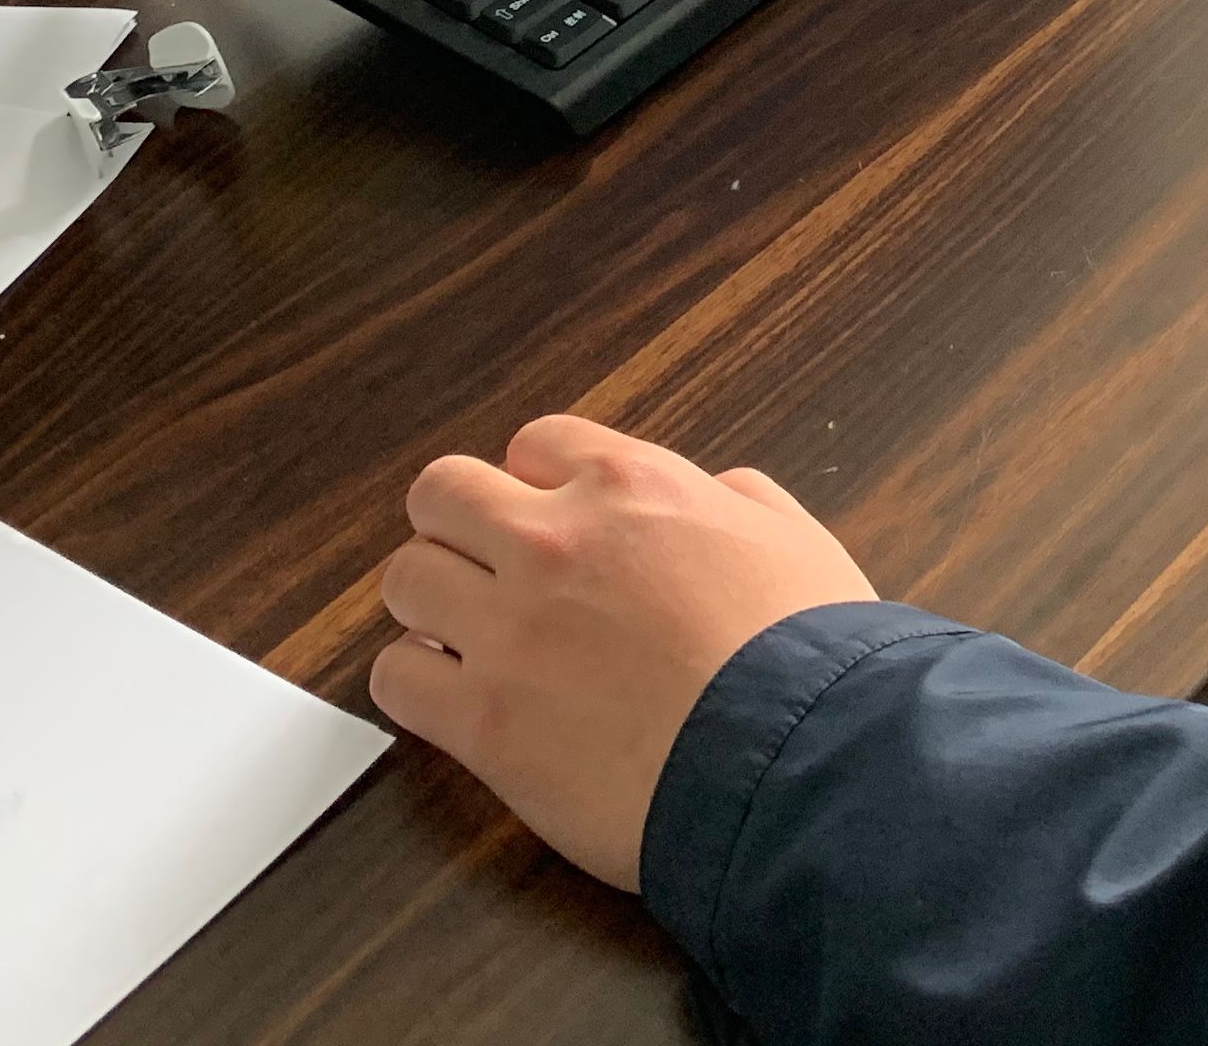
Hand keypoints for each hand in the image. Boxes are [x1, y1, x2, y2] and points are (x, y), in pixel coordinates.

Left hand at [370, 412, 877, 892]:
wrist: (798, 762)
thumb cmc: (812, 658)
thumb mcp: (796, 540)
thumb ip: (739, 501)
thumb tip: (716, 493)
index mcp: (632, 486)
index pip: (535, 445)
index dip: (539, 486)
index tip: (552, 526)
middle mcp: (556, 541)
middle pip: (442, 493)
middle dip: (459, 528)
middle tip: (489, 575)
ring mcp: (511, 629)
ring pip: (404, 579)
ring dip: (433, 606)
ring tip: (472, 643)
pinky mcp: (483, 720)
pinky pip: (396, 678)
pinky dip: (418, 685)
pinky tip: (460, 702)